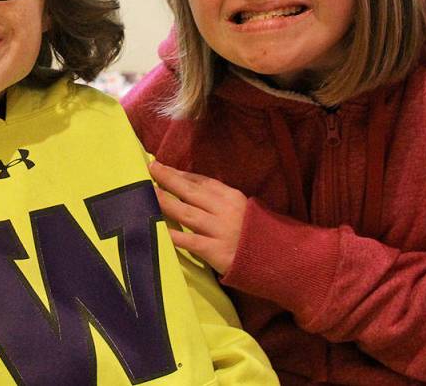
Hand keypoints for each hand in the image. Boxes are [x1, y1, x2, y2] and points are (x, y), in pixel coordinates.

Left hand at [148, 160, 247, 275]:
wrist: (278, 259)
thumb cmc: (257, 233)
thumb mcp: (242, 208)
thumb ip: (220, 199)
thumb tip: (191, 187)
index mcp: (231, 196)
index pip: (201, 181)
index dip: (180, 173)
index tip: (163, 167)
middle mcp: (224, 209)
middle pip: (190, 191)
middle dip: (168, 178)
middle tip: (151, 168)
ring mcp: (219, 230)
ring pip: (186, 212)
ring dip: (165, 201)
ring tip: (148, 193)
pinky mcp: (216, 251)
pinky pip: (190, 241)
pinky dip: (173, 234)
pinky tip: (157, 228)